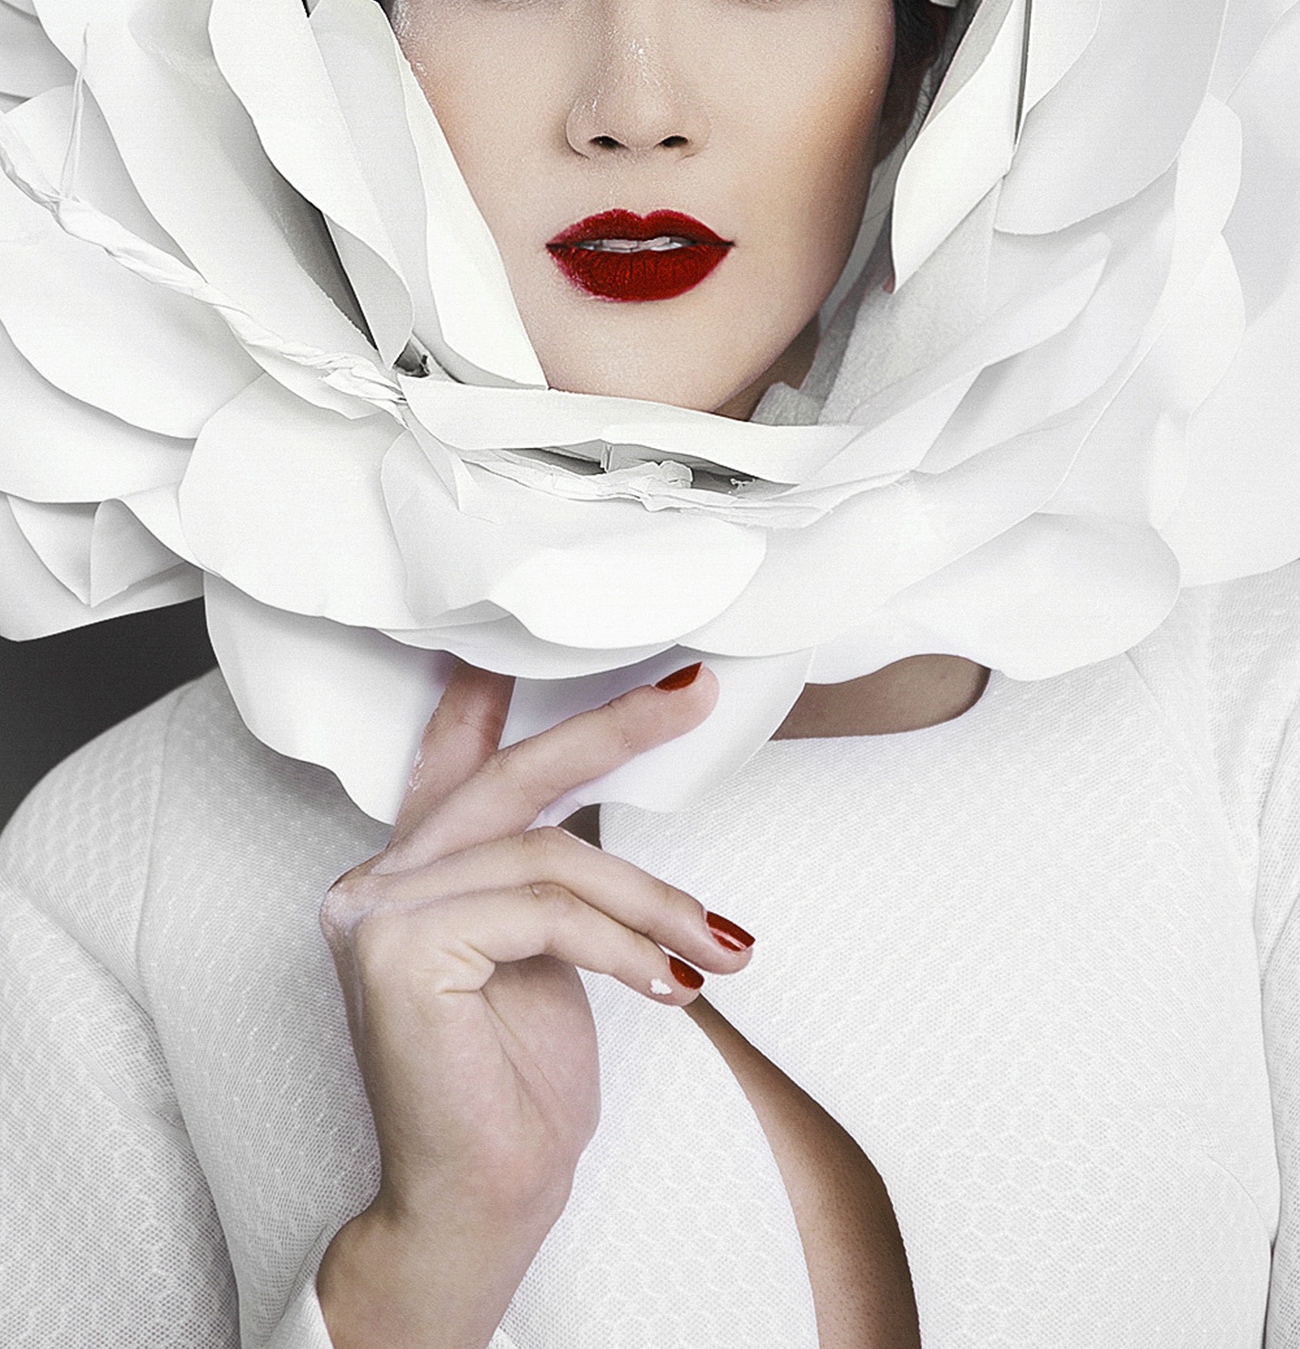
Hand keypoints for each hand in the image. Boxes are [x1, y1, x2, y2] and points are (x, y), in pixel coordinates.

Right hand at [316, 658, 754, 1348]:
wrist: (479, 1207)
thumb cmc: (514, 1089)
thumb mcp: (545, 952)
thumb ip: (545, 875)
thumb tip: (607, 807)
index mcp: (410, 872)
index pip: (459, 755)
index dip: (508, 687)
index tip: (557, 637)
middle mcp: (378, 879)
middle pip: (512, 776)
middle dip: (612, 729)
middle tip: (695, 694)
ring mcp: (377, 910)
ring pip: (548, 853)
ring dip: (651, 901)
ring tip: (715, 947)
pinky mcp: (403, 949)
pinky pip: (545, 910)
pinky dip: (623, 944)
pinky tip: (667, 984)